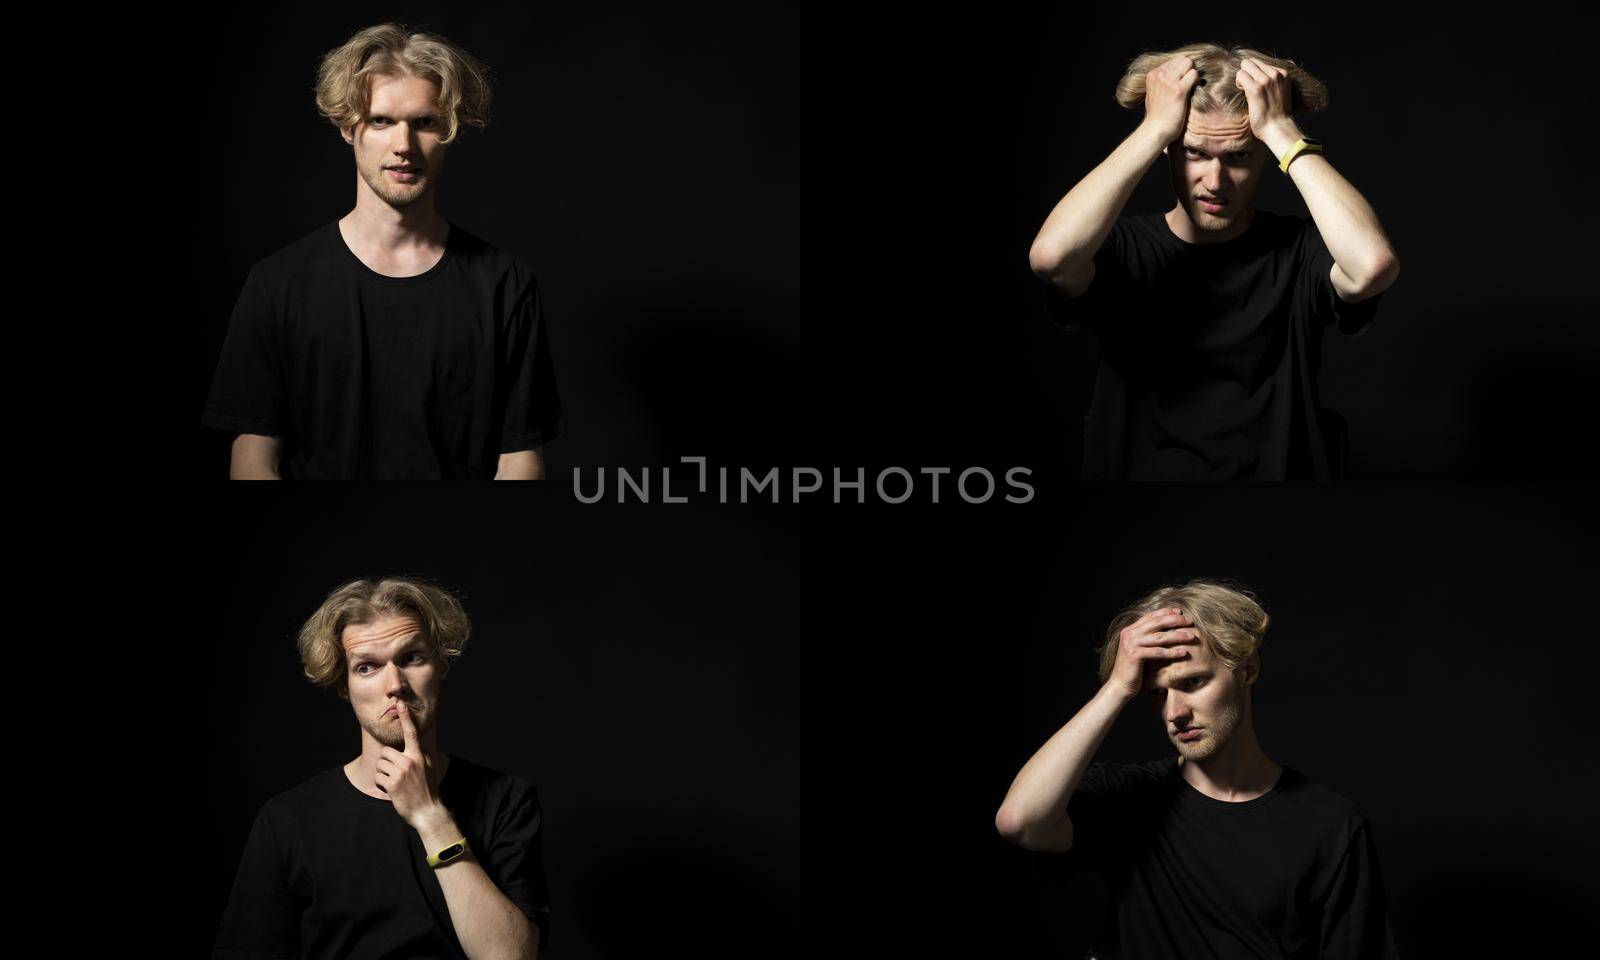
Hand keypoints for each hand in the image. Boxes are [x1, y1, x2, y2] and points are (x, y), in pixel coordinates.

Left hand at [374, 700, 445, 829]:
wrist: (427, 811)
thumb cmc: (427, 790)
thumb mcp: (429, 768)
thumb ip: (421, 755)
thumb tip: (417, 745)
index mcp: (419, 756)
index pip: (411, 733)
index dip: (406, 717)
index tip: (401, 703)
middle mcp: (410, 761)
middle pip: (386, 752)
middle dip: (386, 762)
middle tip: (395, 773)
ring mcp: (401, 773)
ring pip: (380, 764)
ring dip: (383, 773)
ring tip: (394, 782)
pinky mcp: (392, 784)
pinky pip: (378, 777)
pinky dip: (381, 784)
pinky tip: (391, 790)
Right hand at [1104, 607, 1198, 699]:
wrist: (1120, 685)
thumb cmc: (1133, 669)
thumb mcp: (1139, 649)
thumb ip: (1147, 638)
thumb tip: (1165, 630)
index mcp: (1130, 630)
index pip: (1150, 616)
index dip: (1166, 612)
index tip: (1180, 612)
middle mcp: (1129, 634)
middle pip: (1156, 622)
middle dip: (1175, 620)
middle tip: (1190, 621)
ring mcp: (1131, 644)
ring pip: (1159, 636)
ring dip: (1177, 635)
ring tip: (1191, 636)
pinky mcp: (1134, 655)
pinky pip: (1157, 652)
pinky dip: (1172, 652)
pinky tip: (1184, 652)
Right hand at [1141, 54, 1201, 144]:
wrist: (1156, 131)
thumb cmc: (1158, 116)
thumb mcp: (1154, 93)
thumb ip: (1162, 82)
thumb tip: (1176, 74)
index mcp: (1153, 75)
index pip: (1174, 60)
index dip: (1182, 69)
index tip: (1183, 80)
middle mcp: (1159, 75)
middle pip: (1183, 59)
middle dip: (1189, 68)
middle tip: (1190, 82)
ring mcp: (1168, 82)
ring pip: (1189, 63)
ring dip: (1194, 73)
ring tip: (1192, 86)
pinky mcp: (1178, 90)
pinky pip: (1194, 74)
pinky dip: (1197, 80)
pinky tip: (1194, 89)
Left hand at [1234, 57, 1300, 146]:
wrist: (1278, 128)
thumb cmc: (1278, 114)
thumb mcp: (1283, 92)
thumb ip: (1277, 80)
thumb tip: (1268, 71)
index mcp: (1283, 73)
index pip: (1260, 62)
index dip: (1254, 73)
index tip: (1255, 85)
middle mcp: (1276, 74)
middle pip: (1251, 62)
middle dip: (1246, 73)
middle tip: (1247, 87)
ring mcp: (1266, 80)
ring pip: (1245, 66)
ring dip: (1242, 78)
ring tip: (1245, 90)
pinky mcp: (1255, 88)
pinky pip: (1240, 75)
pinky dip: (1238, 83)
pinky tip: (1243, 93)